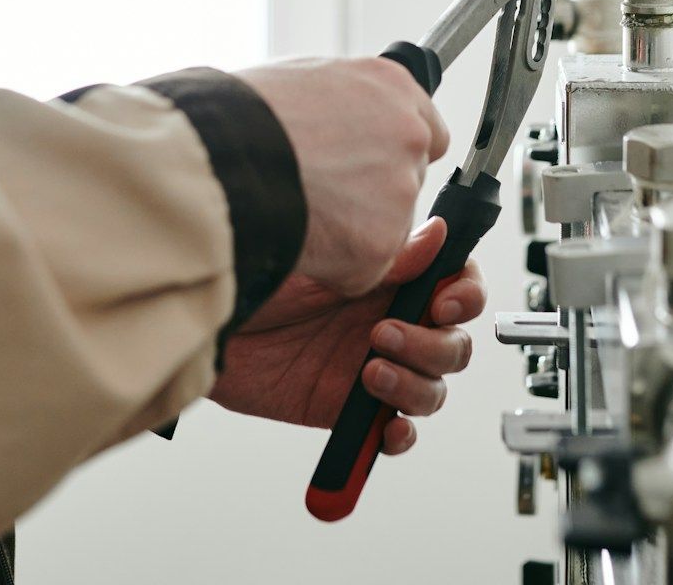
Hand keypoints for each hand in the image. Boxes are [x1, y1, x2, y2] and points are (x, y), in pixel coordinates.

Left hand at [211, 218, 486, 454]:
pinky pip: (395, 431)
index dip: (464, 295)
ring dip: (415, 385)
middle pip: (452, 342)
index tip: (445, 302)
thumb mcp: (323, 255)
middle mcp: (388, 321)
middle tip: (384, 334)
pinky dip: (400, 435)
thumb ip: (384, 254)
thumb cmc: (255, 274)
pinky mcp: (349, 409)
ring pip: (432, 387)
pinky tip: (385, 428)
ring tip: (370, 372)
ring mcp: (373, 366)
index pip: (454, 284)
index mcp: (390, 277)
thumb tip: (437, 236)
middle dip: (433, 343)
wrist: (208, 320)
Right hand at [239, 57, 448, 295]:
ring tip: (298, 209)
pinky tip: (297, 235)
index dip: (393, 153)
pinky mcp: (381, 245)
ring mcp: (400, 192)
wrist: (221, 155)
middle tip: (319, 191)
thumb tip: (342, 118)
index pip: (427, 130)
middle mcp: (409, 135)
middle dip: (371, 193)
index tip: (369, 164)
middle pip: (407, 180)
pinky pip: (361, 267)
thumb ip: (345, 102)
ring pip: (385, 226)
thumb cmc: (244, 113)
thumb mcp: (304, 79)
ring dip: (349, 229)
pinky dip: (332, 265)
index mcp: (393, 87)